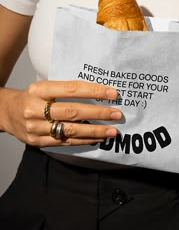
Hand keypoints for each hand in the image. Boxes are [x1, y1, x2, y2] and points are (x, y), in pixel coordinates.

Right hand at [2, 80, 121, 146]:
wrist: (6, 112)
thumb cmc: (31, 97)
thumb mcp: (44, 87)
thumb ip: (65, 90)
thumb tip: (97, 93)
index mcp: (39, 90)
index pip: (71, 89)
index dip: (93, 91)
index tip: (112, 93)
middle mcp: (36, 108)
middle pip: (73, 111)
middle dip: (98, 113)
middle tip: (117, 114)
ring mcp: (36, 127)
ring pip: (71, 130)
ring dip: (95, 130)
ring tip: (112, 130)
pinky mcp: (37, 142)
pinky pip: (65, 142)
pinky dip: (83, 140)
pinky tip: (97, 138)